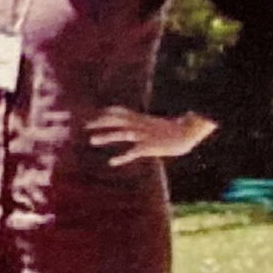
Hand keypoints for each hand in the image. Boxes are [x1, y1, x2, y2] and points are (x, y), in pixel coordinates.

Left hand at [87, 106, 215, 164]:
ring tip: (92, 140)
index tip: (93, 114)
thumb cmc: (173, 129)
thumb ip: (142, 123)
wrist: (187, 133)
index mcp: (141, 118)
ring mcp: (144, 135)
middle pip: (116, 120)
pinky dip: (122, 157)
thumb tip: (133, 123)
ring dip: (106, 136)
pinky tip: (112, 162)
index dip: (106, 112)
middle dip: (100, 122)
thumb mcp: (154, 123)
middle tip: (85, 126)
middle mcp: (140, 125)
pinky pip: (133, 152)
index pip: (120, 111)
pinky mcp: (149, 147)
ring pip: (121, 134)